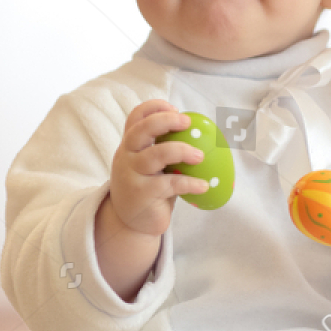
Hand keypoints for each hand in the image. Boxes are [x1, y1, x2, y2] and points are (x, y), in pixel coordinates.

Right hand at [103, 99, 206, 237]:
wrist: (130, 223)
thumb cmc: (148, 188)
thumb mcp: (150, 166)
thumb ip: (163, 148)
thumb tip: (200, 132)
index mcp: (129, 144)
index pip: (135, 117)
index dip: (153, 107)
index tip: (175, 108)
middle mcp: (126, 156)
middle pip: (141, 130)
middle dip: (165, 121)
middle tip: (187, 122)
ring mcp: (131, 175)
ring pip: (155, 155)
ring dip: (181, 151)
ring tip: (200, 157)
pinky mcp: (142, 194)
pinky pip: (170, 184)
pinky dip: (190, 183)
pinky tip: (204, 186)